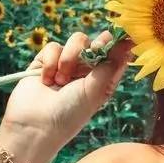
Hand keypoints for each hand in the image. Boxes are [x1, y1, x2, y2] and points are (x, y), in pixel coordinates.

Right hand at [1, 30, 133, 151]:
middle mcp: (86, 71)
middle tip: (94, 52)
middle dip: (95, 46)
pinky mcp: (45, 62)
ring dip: (69, 59)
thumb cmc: (70, 114)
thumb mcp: (95, 91)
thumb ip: (110, 66)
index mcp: (103, 79)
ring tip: (61, 82)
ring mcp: (65, 65)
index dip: (119, 44)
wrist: (35, 125)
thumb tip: (129, 43)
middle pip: (96, 42)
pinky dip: (50, 63)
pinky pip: (53, 47)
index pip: (115, 55)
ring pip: (76, 40)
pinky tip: (47, 81)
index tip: (123, 36)